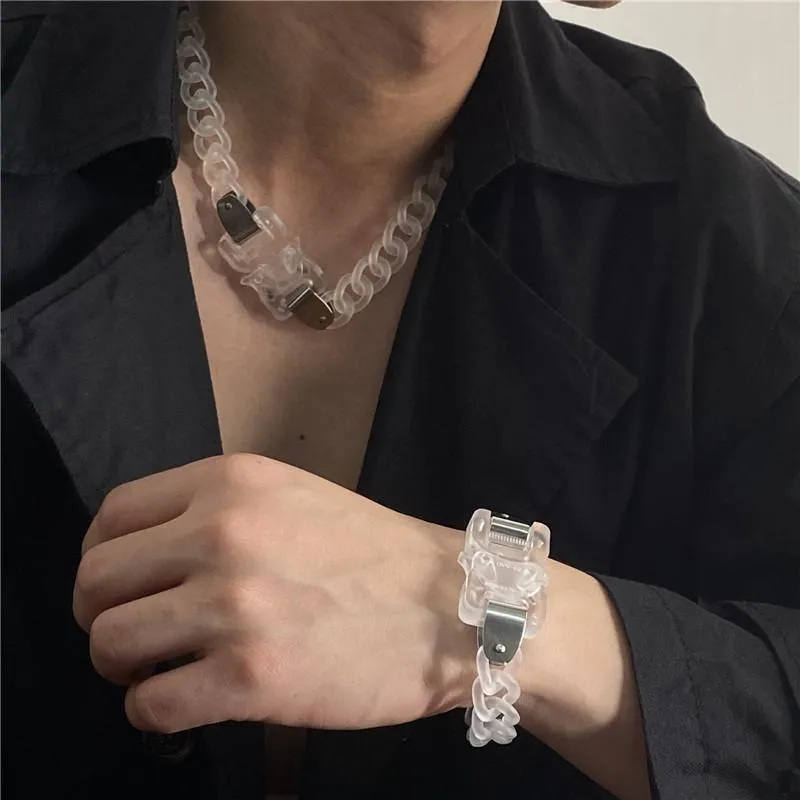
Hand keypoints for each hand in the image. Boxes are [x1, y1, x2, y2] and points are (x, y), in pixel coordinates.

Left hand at [73, 454, 473, 733]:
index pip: (113, 516)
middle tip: (136, 637)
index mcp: (229, 482)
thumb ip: (217, 512)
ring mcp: (233, 606)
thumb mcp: (291, 498)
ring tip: (161, 670)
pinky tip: (188, 701)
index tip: (122, 586)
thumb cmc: (373, 551)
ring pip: (110, 644)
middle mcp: (221, 534)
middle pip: (95, 583)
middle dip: (101, 617)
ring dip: (124, 667)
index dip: (101, 557)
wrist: (449, 606)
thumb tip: (146, 559)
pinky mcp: (250, 678)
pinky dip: (154, 710)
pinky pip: (149, 705)